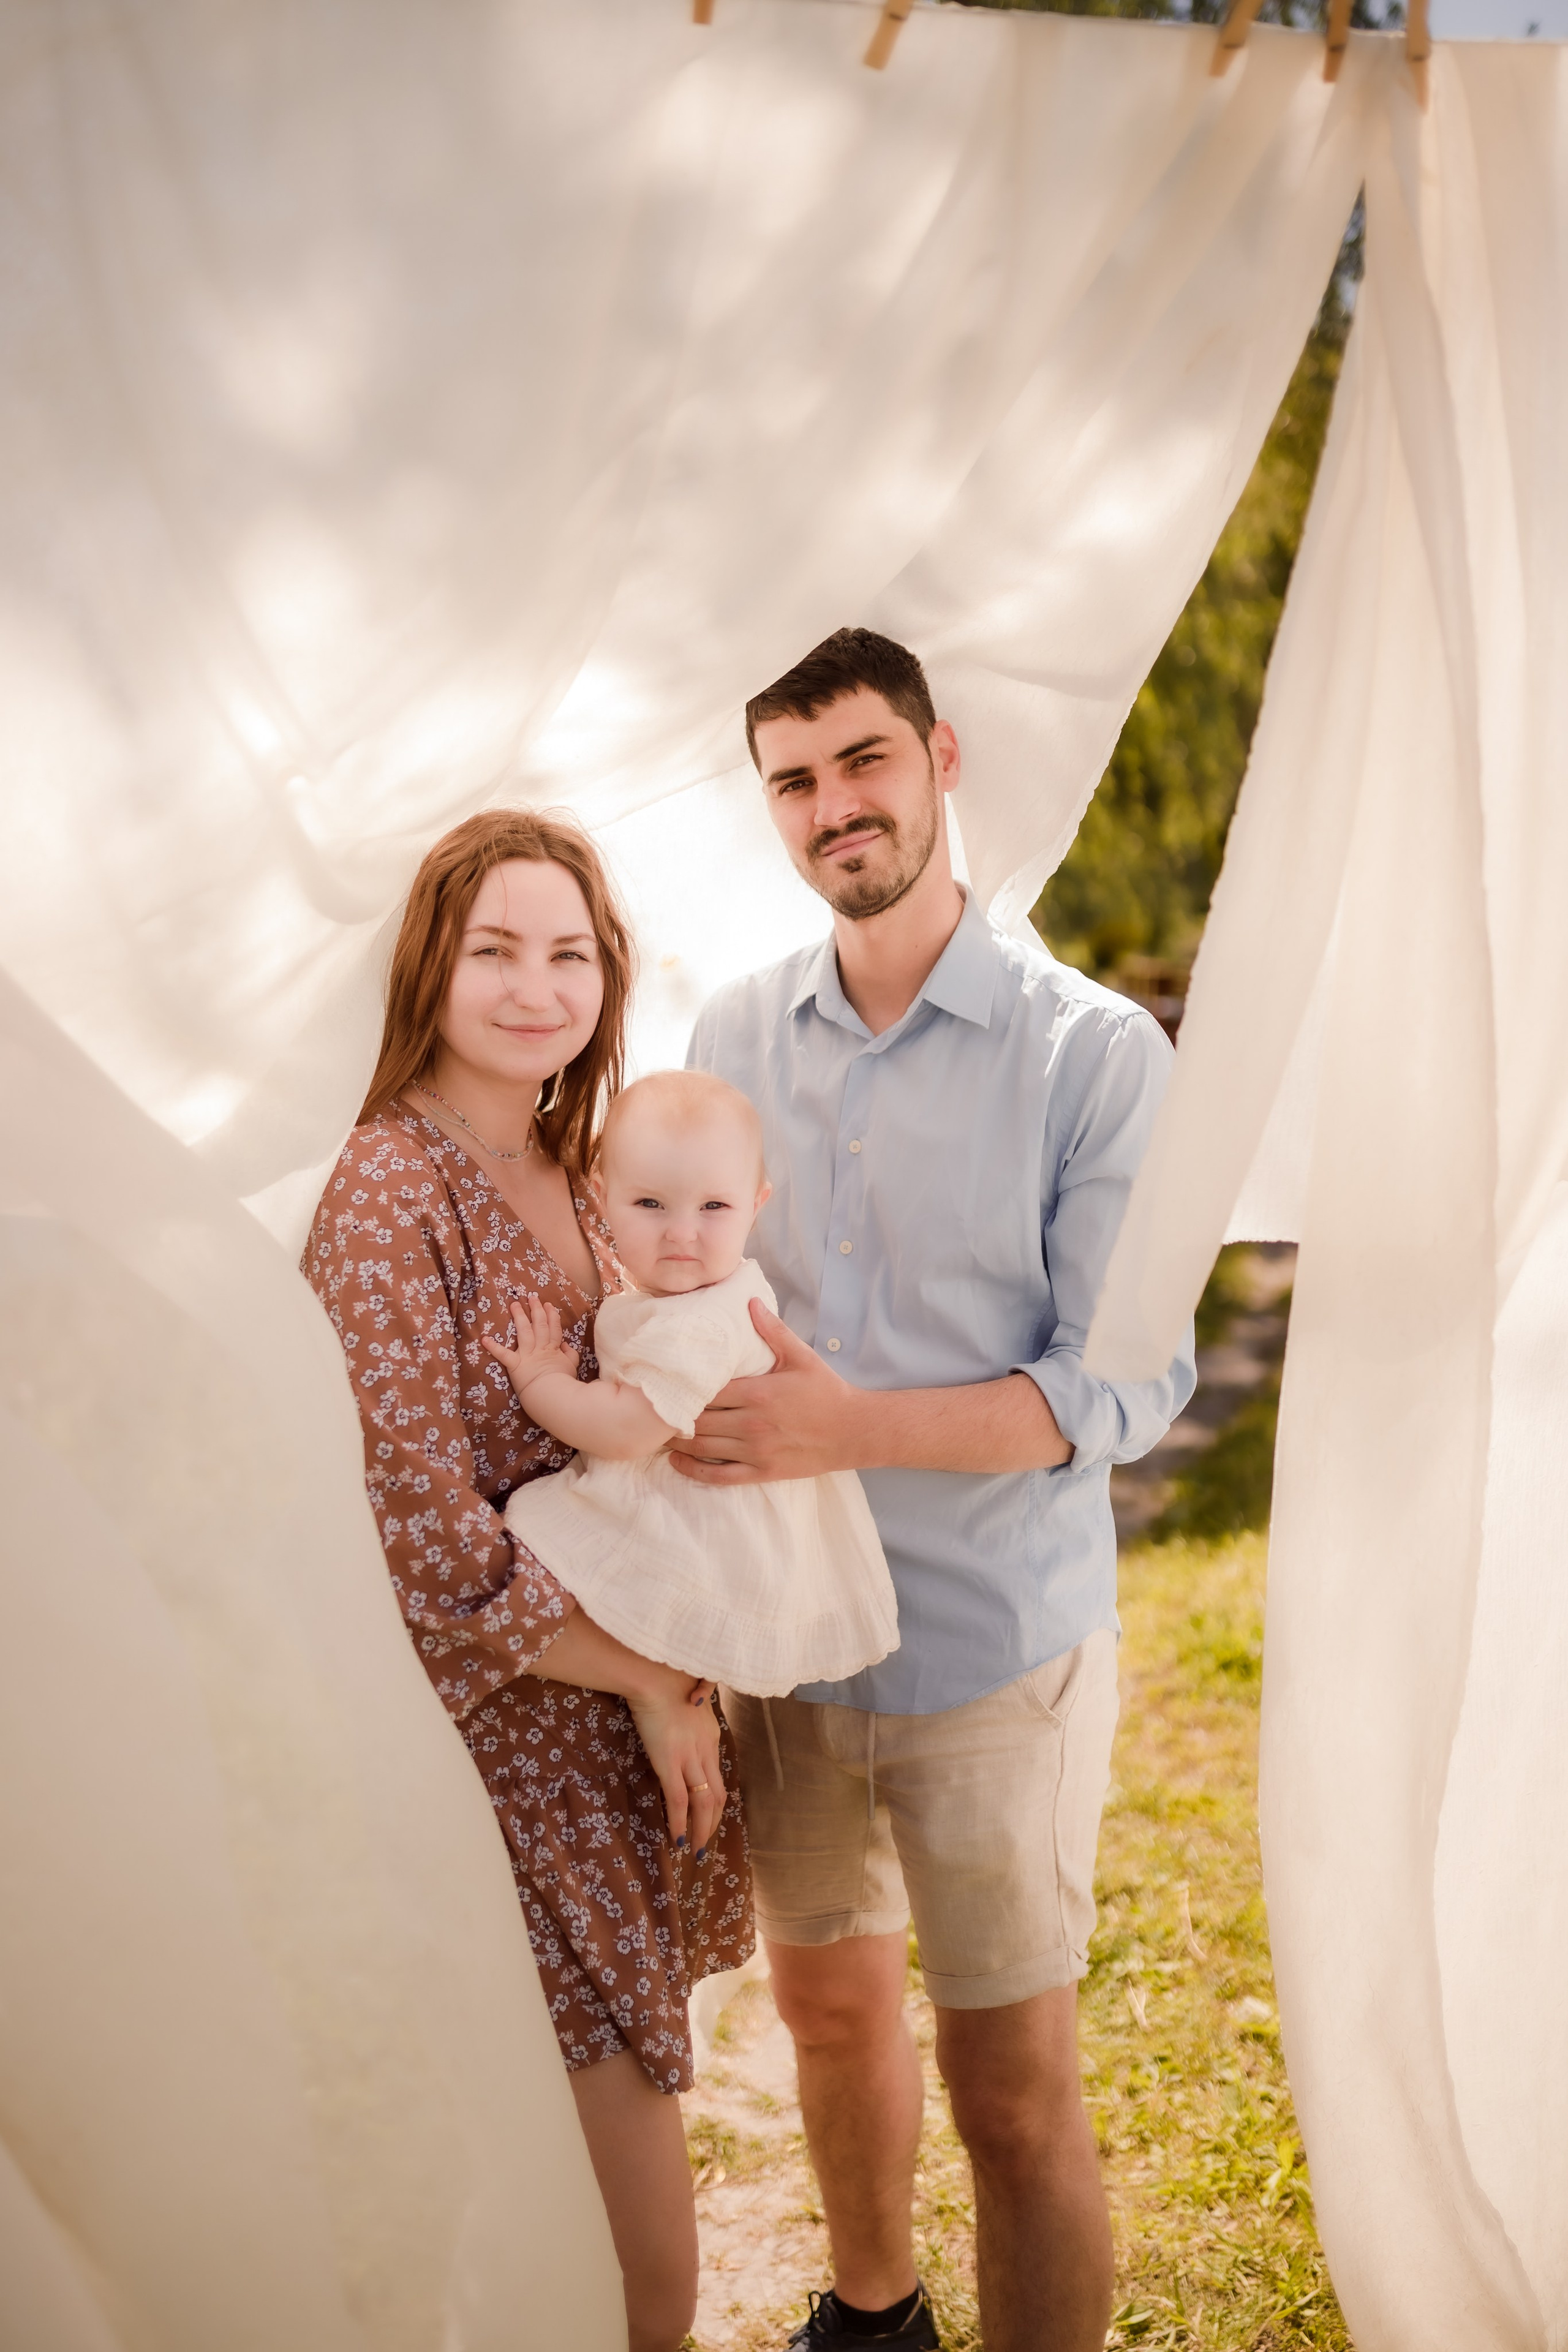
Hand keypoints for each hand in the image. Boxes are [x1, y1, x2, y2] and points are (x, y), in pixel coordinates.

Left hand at [482, 1293, 579, 1402]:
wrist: (553, 1395)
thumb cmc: (563, 1383)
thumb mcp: (571, 1366)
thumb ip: (570, 1353)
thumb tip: (565, 1343)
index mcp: (553, 1349)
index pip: (553, 1328)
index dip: (551, 1316)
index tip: (548, 1305)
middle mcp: (540, 1349)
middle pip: (538, 1326)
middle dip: (536, 1310)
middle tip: (532, 1297)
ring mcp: (527, 1355)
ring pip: (523, 1332)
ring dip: (519, 1317)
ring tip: (515, 1304)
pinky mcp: (515, 1365)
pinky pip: (503, 1355)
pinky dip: (494, 1347)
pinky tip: (485, 1339)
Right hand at [626, 1677, 724, 1854]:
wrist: (653, 1674)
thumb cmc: (664, 1681)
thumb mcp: (685, 1701)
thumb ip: (687, 1719)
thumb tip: (678, 1725)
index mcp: (710, 1736)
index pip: (717, 1775)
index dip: (714, 1800)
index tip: (707, 1815)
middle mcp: (706, 1750)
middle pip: (718, 1795)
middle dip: (713, 1822)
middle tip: (705, 1842)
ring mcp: (689, 1757)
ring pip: (704, 1802)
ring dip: (702, 1829)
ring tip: (696, 1849)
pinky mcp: (670, 1761)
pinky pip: (679, 1800)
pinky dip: (680, 1823)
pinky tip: (678, 1839)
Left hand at [668, 1298, 868, 1486]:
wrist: (852, 1431)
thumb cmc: (826, 1392)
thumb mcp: (801, 1357)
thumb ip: (773, 1330)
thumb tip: (749, 1303)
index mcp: (757, 1393)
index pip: (706, 1390)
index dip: (682, 1387)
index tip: (665, 1380)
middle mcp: (751, 1424)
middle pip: (698, 1420)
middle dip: (673, 1414)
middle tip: (652, 1407)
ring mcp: (755, 1451)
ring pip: (703, 1448)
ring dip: (677, 1441)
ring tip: (656, 1431)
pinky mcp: (761, 1472)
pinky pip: (718, 1476)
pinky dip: (693, 1470)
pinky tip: (676, 1461)